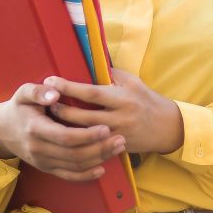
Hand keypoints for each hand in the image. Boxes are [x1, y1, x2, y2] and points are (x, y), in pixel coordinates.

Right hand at [0, 82, 127, 181]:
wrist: (2, 130)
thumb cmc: (19, 108)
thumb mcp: (23, 93)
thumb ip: (38, 91)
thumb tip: (55, 93)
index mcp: (35, 129)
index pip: (65, 137)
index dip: (87, 135)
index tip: (106, 128)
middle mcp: (38, 149)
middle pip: (74, 154)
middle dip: (99, 148)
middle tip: (120, 139)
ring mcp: (42, 161)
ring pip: (74, 166)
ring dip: (98, 159)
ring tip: (118, 148)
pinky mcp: (46, 168)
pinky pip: (68, 176)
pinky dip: (86, 175)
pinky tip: (102, 168)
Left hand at [44, 68, 184, 155]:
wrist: (167, 127)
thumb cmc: (146, 99)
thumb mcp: (132, 81)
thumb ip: (111, 74)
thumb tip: (87, 64)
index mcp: (122, 98)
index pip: (91, 92)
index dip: (69, 87)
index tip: (51, 80)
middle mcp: (120, 117)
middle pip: (84, 116)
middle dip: (62, 109)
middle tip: (45, 102)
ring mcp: (118, 135)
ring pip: (85, 134)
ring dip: (65, 126)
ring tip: (50, 118)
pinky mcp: (117, 148)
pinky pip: (93, 146)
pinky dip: (77, 141)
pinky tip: (64, 136)